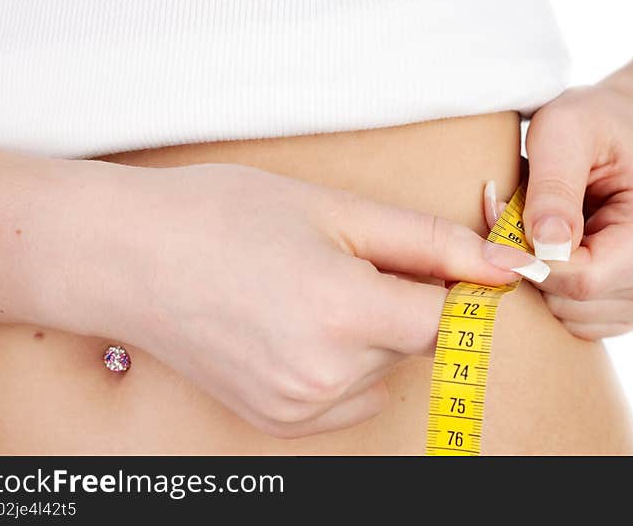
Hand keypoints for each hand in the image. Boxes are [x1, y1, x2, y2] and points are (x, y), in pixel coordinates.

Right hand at [49, 161, 540, 437]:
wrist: (128, 255)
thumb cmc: (222, 216)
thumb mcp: (336, 210)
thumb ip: (431, 241)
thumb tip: (504, 266)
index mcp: (344, 313)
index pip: (449, 320)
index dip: (450, 286)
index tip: (432, 262)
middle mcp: (325, 375)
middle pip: (415, 343)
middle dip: (399, 301)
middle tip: (343, 260)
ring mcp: (299, 408)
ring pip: (384, 370)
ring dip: (373, 335)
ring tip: (310, 290)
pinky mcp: (279, 423)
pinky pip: (350, 396)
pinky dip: (345, 364)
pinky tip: (297, 325)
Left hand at [484, 85, 632, 339]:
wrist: (628, 132)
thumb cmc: (594, 124)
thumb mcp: (564, 129)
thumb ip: (553, 184)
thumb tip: (544, 244)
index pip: (583, 279)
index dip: (529, 259)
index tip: (499, 216)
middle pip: (572, 301)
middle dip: (531, 263)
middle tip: (516, 212)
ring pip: (568, 316)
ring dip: (539, 276)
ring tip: (540, 227)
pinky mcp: (629, 310)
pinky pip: (573, 321)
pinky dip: (552, 289)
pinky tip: (555, 249)